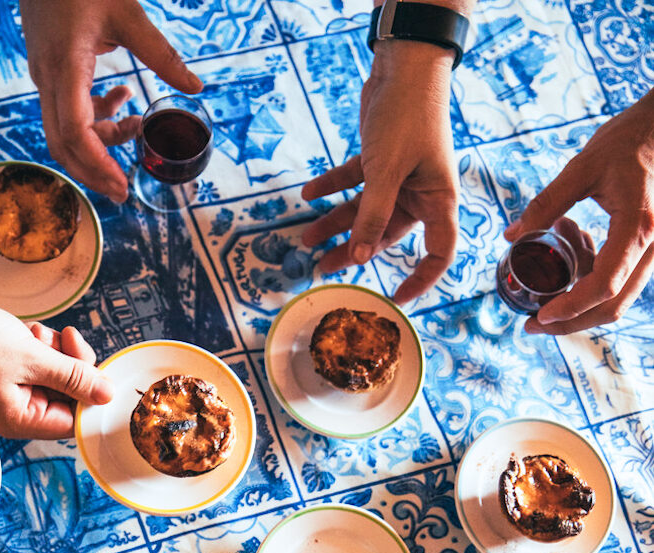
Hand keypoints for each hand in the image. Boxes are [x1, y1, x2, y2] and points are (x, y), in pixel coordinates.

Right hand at [0, 286, 113, 438]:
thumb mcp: (31, 357)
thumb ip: (73, 377)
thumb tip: (107, 396)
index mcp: (19, 420)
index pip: (74, 420)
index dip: (89, 394)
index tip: (94, 366)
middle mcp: (13, 411)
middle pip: (66, 396)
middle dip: (69, 364)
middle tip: (64, 338)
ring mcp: (5, 391)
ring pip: (52, 374)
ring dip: (52, 350)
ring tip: (33, 333)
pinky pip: (33, 362)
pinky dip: (36, 345)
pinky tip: (24, 330)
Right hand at [20, 0, 201, 200]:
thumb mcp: (128, 11)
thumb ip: (161, 54)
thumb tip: (195, 87)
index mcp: (65, 66)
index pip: (74, 132)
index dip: (96, 164)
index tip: (121, 185)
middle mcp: (48, 78)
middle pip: (63, 144)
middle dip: (93, 172)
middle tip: (124, 192)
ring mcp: (46, 76)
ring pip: (66, 130)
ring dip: (100, 140)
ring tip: (137, 129)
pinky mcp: (52, 71)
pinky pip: (70, 109)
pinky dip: (97, 115)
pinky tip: (125, 100)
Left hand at [301, 42, 458, 304]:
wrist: (404, 65)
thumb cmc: (408, 116)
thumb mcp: (386, 171)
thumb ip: (372, 215)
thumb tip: (361, 257)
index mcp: (436, 201)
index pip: (438, 253)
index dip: (420, 279)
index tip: (396, 297)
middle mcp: (420, 193)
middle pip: (384, 235)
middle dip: (352, 251)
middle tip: (320, 269)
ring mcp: (399, 177)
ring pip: (364, 211)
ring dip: (334, 223)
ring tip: (304, 239)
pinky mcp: (379, 159)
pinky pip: (353, 182)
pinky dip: (331, 187)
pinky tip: (308, 195)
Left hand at [506, 89, 653, 334]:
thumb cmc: (628, 141)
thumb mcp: (582, 167)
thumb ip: (547, 203)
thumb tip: (513, 236)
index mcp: (638, 227)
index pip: (603, 286)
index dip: (570, 308)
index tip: (539, 317)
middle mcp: (653, 246)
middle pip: (613, 305)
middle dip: (570, 320)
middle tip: (533, 322)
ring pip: (619, 298)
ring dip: (580, 295)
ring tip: (558, 245)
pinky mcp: (649, 249)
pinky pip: (621, 280)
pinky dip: (592, 275)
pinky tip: (576, 240)